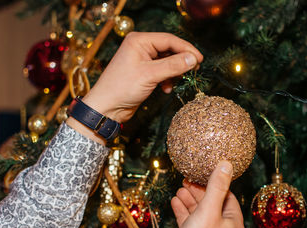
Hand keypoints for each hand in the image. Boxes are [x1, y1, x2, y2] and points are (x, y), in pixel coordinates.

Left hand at [82, 32, 202, 122]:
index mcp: (139, 41)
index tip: (199, 59)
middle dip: (181, 61)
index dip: (186, 48)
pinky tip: (166, 89)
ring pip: (167, 61)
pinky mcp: (144, 72)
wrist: (106, 108)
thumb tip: (193, 59)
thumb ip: (173, 66)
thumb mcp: (150, 75)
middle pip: (169, 49)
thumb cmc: (122, 88)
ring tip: (177, 81)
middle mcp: (140, 47)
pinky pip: (162, 71)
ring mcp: (142, 60)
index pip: (169, 40)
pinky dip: (167, 79)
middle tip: (194, 69)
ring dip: (174, 72)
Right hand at [161, 161, 244, 227]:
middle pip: (213, 203)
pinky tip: (175, 202)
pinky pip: (192, 222)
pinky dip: (184, 211)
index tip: (203, 173)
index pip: (228, 196)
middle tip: (188, 180)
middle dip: (199, 191)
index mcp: (234, 223)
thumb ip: (217, 186)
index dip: (215, 183)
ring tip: (180, 189)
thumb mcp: (208, 209)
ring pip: (201, 212)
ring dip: (190, 200)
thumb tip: (227, 165)